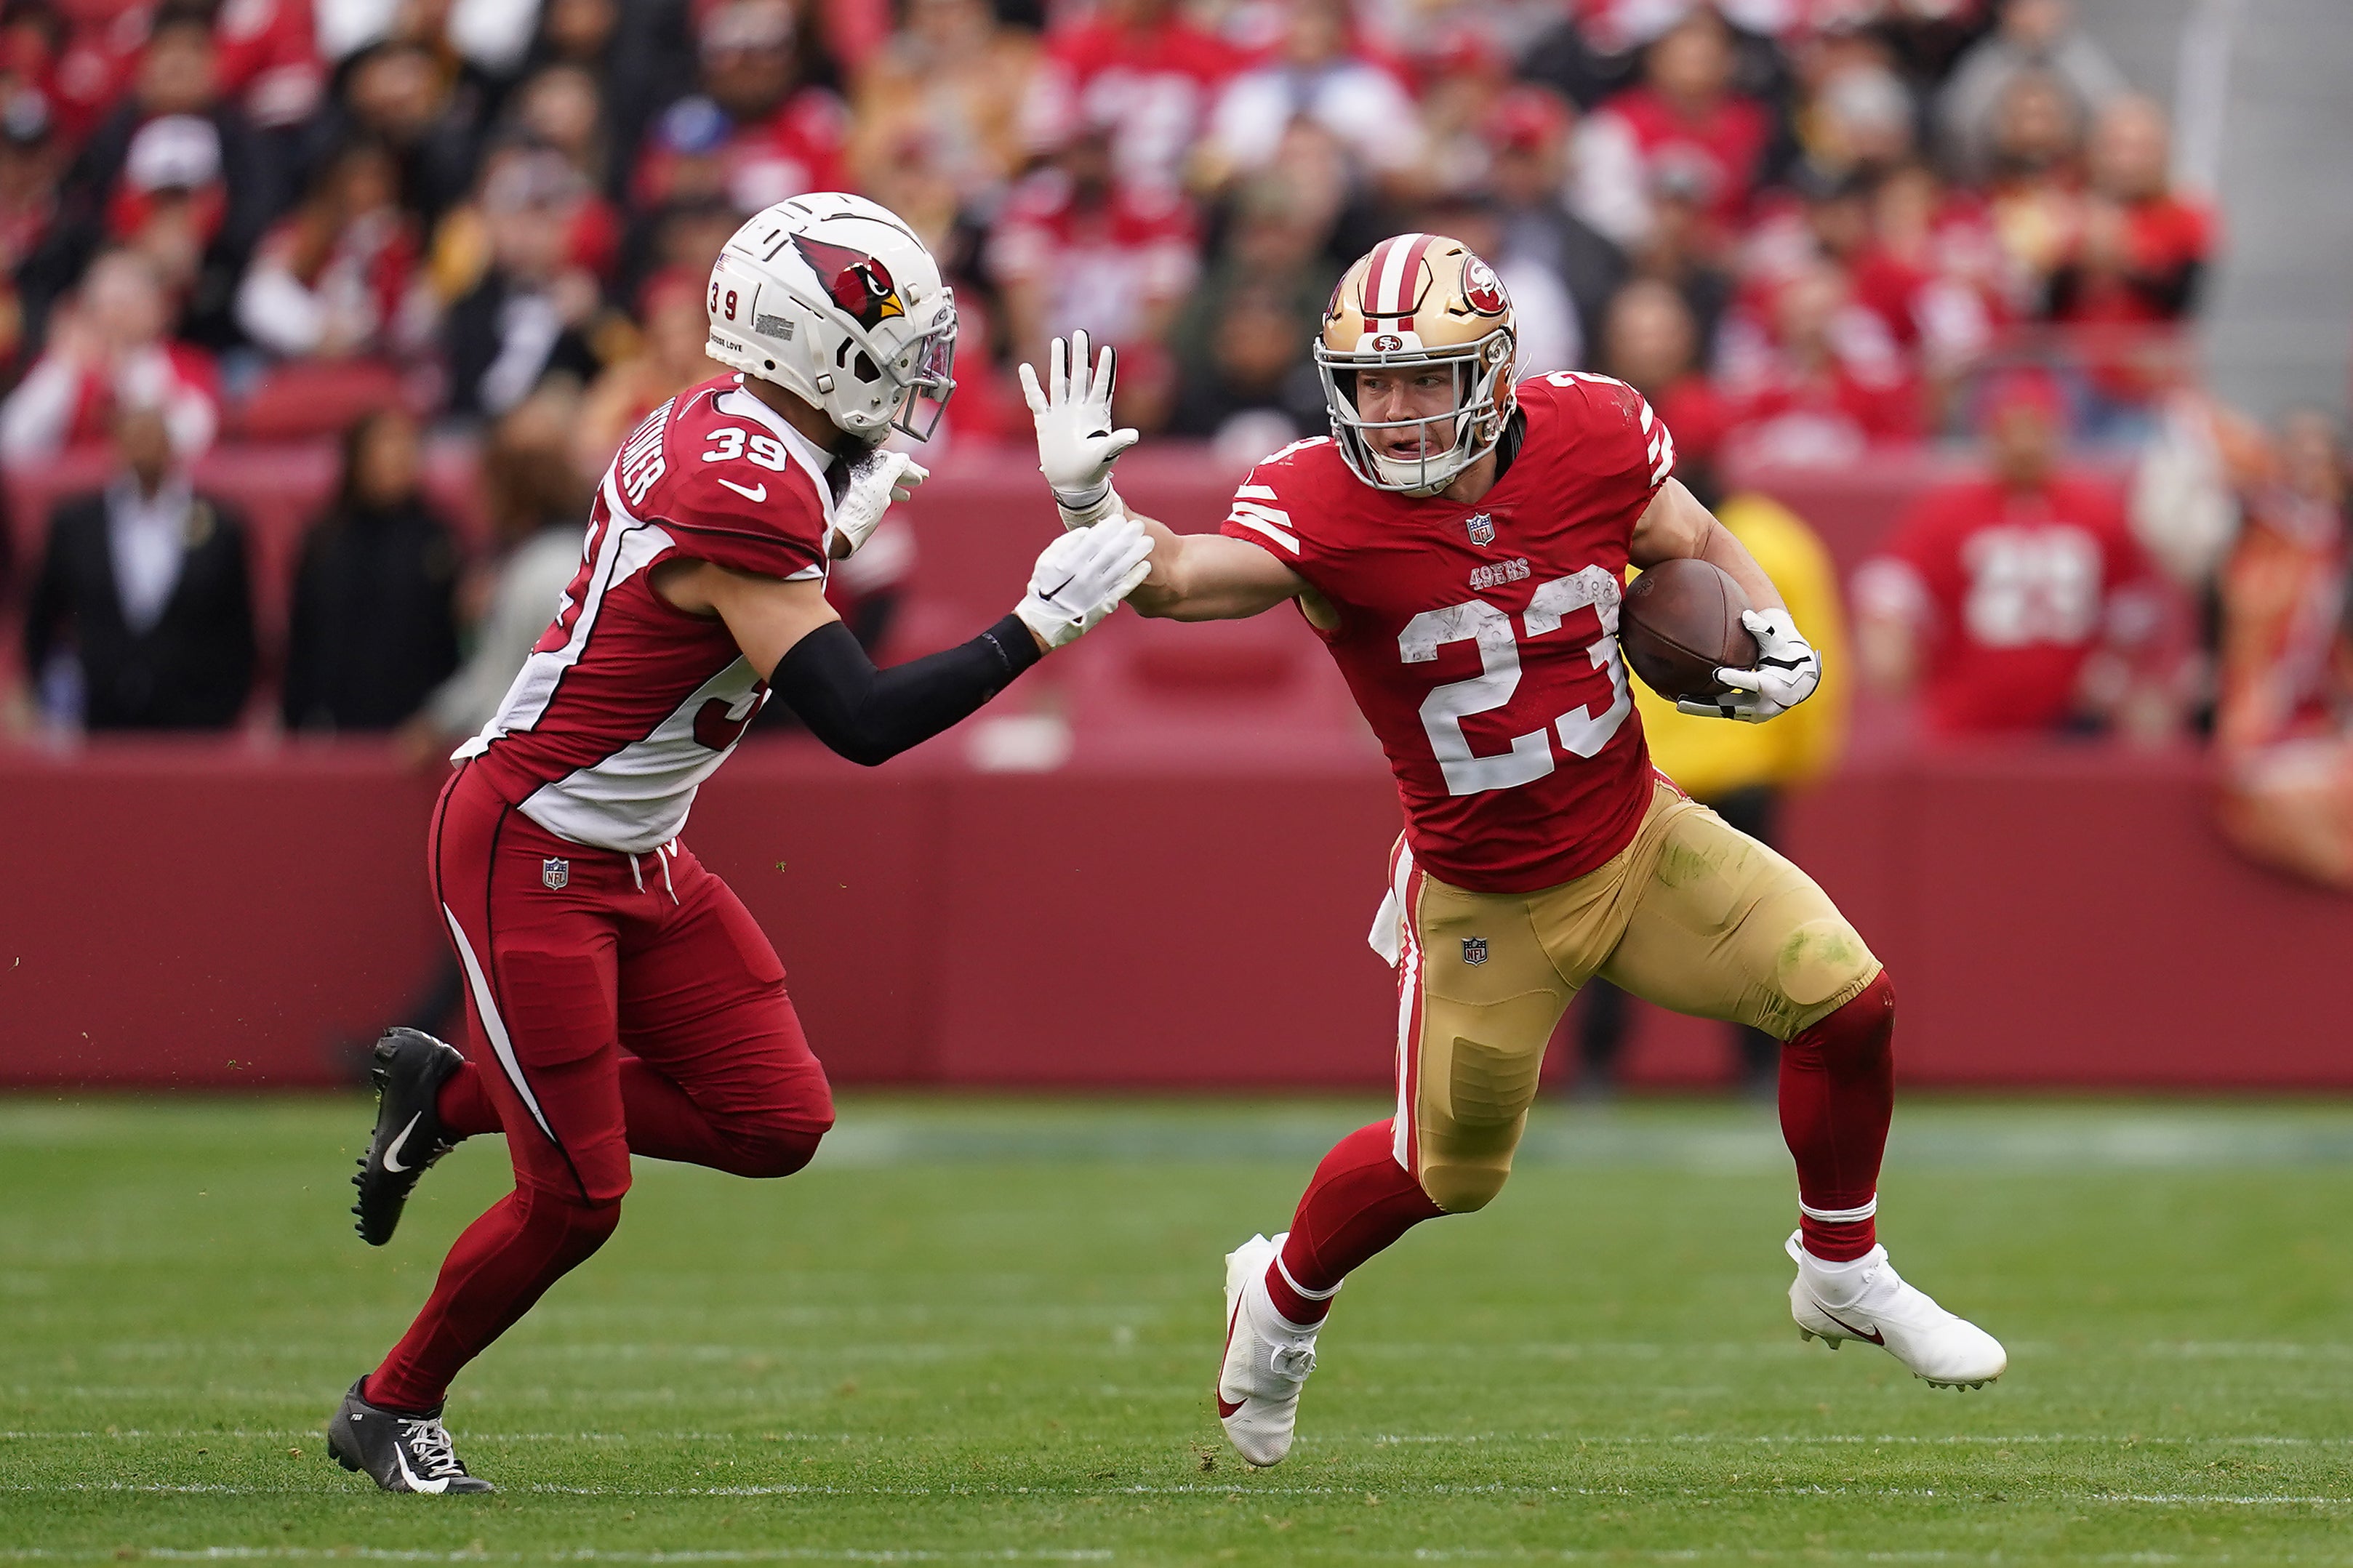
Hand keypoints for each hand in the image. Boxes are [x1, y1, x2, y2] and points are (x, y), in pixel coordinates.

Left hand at [832, 450, 926, 557]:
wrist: (835, 533)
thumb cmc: (857, 509)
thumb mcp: (881, 485)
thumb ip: (894, 468)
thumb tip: (903, 458)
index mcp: (857, 462)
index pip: (887, 459)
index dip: (908, 467)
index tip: (923, 476)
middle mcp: (850, 470)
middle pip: (882, 468)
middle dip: (904, 475)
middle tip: (921, 481)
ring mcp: (847, 485)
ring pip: (876, 481)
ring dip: (895, 486)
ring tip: (908, 494)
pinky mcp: (845, 499)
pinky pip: (868, 490)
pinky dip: (881, 494)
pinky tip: (890, 500)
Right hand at [1014, 515, 1152, 648]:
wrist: (1045, 623)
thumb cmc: (1044, 588)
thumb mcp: (1046, 562)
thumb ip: (1064, 545)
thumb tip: (1085, 531)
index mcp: (1069, 564)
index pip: (1094, 541)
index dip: (1109, 528)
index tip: (1120, 518)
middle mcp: (1084, 576)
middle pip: (1111, 552)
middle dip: (1127, 537)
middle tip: (1139, 526)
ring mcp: (1096, 591)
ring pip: (1120, 568)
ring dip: (1136, 554)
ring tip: (1148, 541)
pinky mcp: (1104, 604)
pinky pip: (1123, 589)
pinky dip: (1135, 576)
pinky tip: (1145, 565)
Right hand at [1017, 327, 1138, 525]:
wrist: (1074, 483)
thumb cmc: (1094, 469)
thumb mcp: (1106, 454)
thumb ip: (1118, 442)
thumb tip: (1134, 435)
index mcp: (1097, 414)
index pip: (1102, 385)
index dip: (1105, 367)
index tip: (1108, 348)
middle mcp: (1079, 408)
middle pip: (1080, 375)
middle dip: (1081, 355)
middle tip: (1081, 332)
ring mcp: (1062, 413)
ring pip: (1059, 382)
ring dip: (1059, 362)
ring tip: (1059, 341)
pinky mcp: (1045, 421)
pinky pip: (1036, 399)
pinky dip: (1030, 384)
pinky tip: (1025, 367)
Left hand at [1677, 609, 1821, 722]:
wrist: (1800, 680)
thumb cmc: (1785, 654)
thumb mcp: (1778, 640)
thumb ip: (1762, 629)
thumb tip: (1745, 616)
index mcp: (1773, 685)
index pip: (1752, 683)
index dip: (1735, 679)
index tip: (1717, 674)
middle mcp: (1764, 704)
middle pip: (1731, 707)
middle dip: (1706, 705)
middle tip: (1681, 701)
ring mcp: (1756, 714)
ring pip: (1725, 712)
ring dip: (1702, 708)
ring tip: (1678, 703)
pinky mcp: (1749, 717)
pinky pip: (1726, 712)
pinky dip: (1708, 707)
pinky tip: (1688, 701)